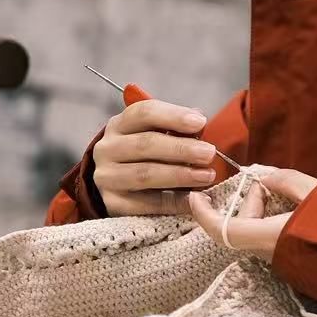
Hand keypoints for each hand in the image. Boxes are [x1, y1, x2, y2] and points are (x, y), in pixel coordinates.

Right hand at [93, 99, 223, 216]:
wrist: (116, 185)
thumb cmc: (143, 156)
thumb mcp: (153, 135)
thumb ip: (174, 128)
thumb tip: (199, 124)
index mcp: (119, 125)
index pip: (144, 113)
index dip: (174, 116)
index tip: (200, 122)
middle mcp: (107, 148)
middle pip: (146, 144)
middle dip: (181, 149)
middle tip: (209, 153)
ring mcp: (107, 177)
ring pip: (145, 174)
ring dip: (180, 175)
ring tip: (206, 176)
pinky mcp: (112, 203)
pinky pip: (146, 204)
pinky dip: (173, 202)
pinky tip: (193, 200)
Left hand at [189, 168, 316, 258]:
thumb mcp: (315, 191)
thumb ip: (286, 180)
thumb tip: (266, 177)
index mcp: (268, 237)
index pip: (222, 230)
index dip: (204, 215)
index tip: (195, 197)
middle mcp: (269, 253)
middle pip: (242, 225)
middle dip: (251, 200)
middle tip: (272, 183)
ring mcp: (281, 260)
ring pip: (258, 231)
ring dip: (265, 210)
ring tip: (293, 193)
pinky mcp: (293, 262)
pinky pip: (273, 237)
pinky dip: (276, 220)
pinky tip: (299, 210)